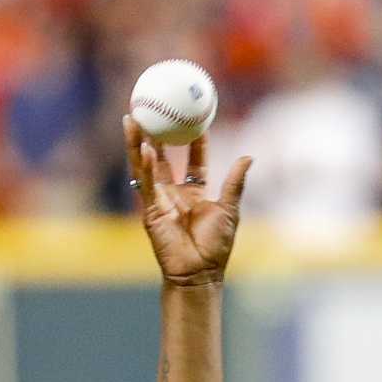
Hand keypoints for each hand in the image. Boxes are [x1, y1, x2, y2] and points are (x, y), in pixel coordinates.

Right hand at [125, 119, 250, 286]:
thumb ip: (235, 182)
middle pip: (163, 157)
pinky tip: (143, 147)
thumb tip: (248, 157)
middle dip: (158, 133)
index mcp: (194, 193)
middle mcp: (174, 194)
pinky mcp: (151, 211)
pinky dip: (144, 165)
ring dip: (138, 142)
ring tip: (133, 117)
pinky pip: (146, 184)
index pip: (192, 160)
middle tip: (156, 108)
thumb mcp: (229, 209)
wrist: (200, 273)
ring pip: (146, 165)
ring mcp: (160, 201)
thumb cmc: (216, 247)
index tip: (195, 117)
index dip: (194, 139)